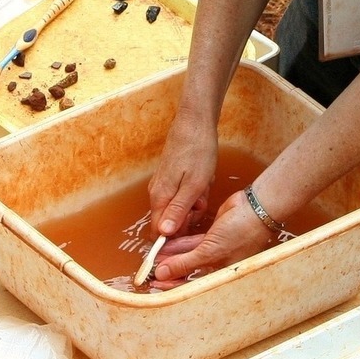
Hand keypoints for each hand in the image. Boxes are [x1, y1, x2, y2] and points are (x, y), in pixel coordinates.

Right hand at [148, 112, 217, 237]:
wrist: (195, 123)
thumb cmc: (198, 153)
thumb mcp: (194, 186)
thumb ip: (178, 210)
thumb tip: (164, 233)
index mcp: (160, 197)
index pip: (160, 231)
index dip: (177, 235)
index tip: (193, 224)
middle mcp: (156, 193)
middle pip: (171, 220)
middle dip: (189, 216)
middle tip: (202, 200)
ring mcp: (163, 184)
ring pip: (179, 207)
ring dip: (194, 202)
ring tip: (203, 186)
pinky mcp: (170, 177)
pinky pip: (182, 195)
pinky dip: (195, 192)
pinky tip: (202, 180)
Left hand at [150, 189, 272, 287]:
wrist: (255, 208)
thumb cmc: (241, 233)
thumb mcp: (210, 251)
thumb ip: (185, 262)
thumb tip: (162, 274)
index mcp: (222, 275)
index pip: (193, 285)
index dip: (173, 285)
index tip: (155, 284)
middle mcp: (219, 264)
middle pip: (190, 270)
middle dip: (171, 269)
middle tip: (151, 269)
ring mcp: (217, 248)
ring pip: (190, 255)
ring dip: (174, 255)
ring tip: (155, 255)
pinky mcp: (215, 235)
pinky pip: (194, 242)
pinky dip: (181, 243)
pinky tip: (167, 243)